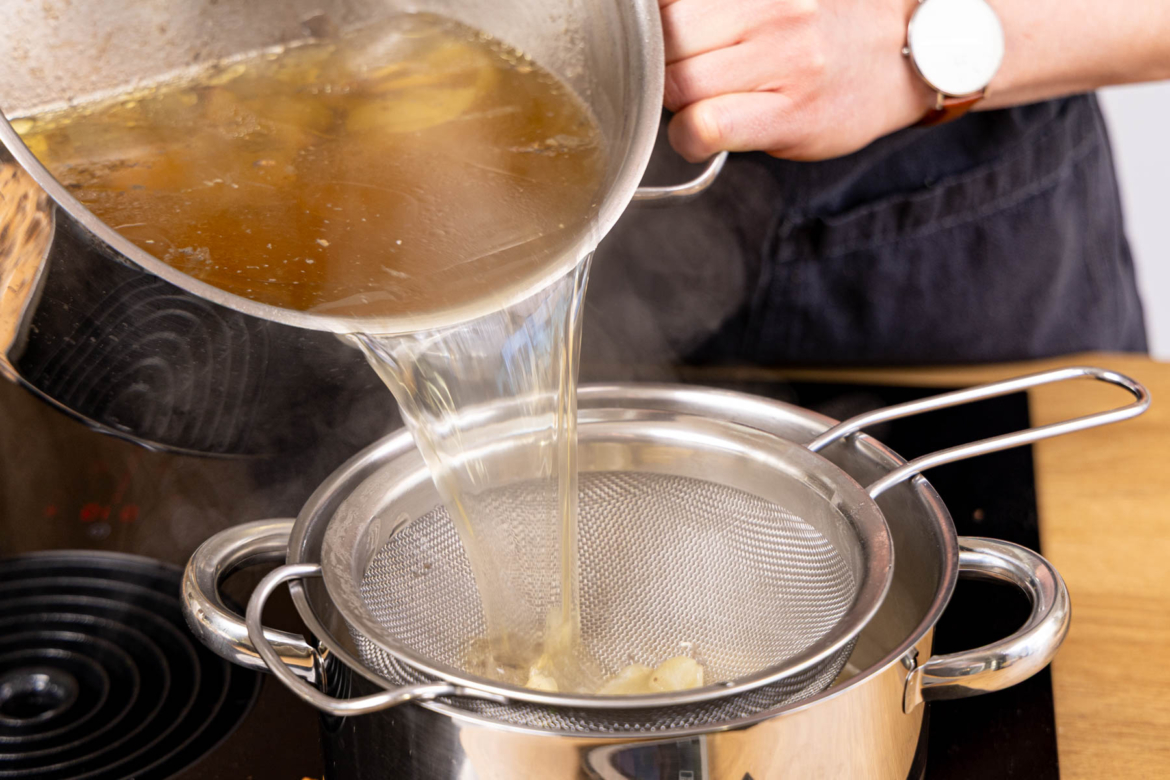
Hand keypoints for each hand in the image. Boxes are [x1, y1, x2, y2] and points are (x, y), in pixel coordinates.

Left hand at [661, 0, 933, 161]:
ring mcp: (784, 58)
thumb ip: (716, 4)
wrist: (908, 50)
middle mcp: (772, 6)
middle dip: (659, 63)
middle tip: (684, 72)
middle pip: (664, 38)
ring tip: (701, 100)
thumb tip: (645, 20)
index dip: (650, 26)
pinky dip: (689, 137)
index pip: (663, 5)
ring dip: (674, 103)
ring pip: (677, 84)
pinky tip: (702, 134)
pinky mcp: (792, 112)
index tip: (658, 41)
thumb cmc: (827, 21)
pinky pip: (705, 126)